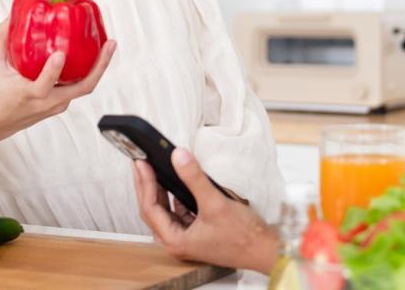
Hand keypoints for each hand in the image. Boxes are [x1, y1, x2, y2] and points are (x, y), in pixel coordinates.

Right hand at [0, 19, 116, 139]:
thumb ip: (1, 39)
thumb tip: (10, 16)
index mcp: (30, 95)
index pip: (45, 85)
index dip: (53, 71)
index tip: (59, 54)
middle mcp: (49, 102)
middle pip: (83, 87)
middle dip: (100, 66)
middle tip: (110, 44)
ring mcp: (58, 105)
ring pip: (84, 87)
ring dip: (98, 68)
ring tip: (107, 45)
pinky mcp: (61, 104)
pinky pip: (78, 87)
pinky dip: (87, 72)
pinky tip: (92, 55)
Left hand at [133, 148, 278, 273]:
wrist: (263, 249)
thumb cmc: (242, 236)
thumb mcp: (215, 203)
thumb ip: (195, 178)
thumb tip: (178, 157)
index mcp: (175, 240)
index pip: (150, 208)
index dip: (144, 183)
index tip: (141, 163)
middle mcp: (177, 241)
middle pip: (153, 209)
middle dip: (147, 185)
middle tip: (141, 163)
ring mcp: (186, 237)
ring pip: (164, 210)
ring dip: (159, 190)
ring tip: (154, 169)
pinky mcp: (196, 231)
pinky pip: (178, 211)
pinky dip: (174, 196)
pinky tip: (176, 182)